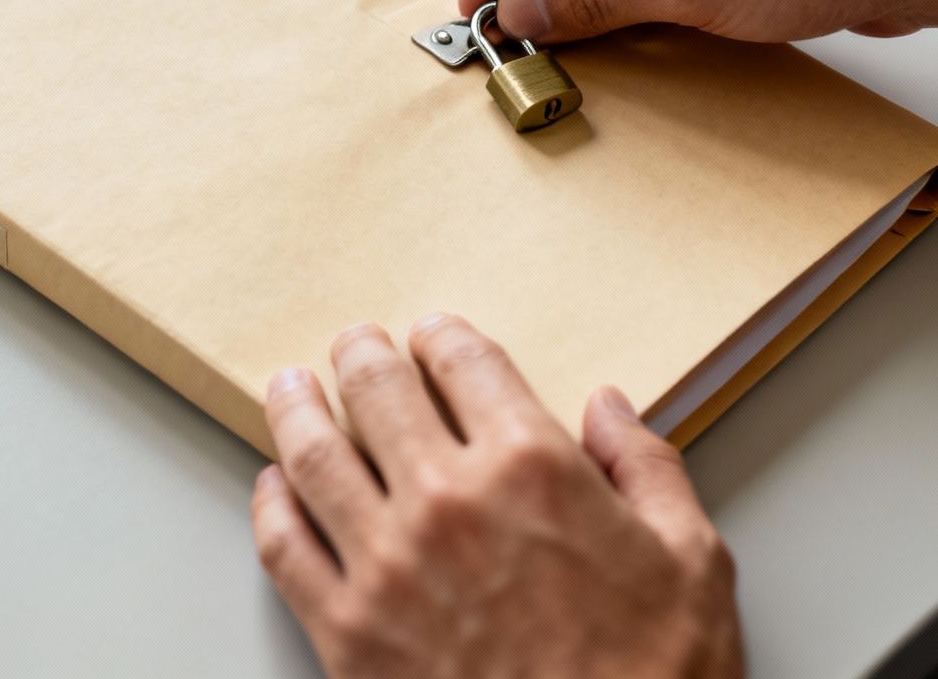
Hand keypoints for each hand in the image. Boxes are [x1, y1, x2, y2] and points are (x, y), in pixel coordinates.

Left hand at [250, 315, 742, 678]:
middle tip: (353, 344)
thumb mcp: (694, 566)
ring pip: (313, 455)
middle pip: (377, 392)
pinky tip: (272, 485)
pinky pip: (284, 547)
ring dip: (296, 408)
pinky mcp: (345, 630)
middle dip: (361, 355)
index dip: (443, 338)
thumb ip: (648, 471)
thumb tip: (610, 408)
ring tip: (291, 387)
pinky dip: (270, 504)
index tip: (432, 334)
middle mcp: (447, 502)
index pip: (467, 365)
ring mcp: (385, 566)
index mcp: (533, 471)